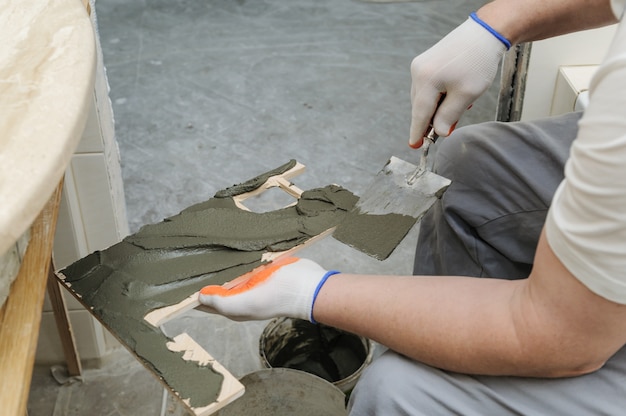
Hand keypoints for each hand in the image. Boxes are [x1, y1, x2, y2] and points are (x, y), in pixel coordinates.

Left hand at [198, 257, 338, 321]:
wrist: (305, 286)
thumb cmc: (275, 299)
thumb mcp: (244, 305)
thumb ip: (221, 302)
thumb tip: (199, 297)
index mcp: (234, 306)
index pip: (207, 301)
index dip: (193, 293)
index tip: (178, 282)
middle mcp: (240, 292)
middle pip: (216, 283)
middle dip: (202, 274)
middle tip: (184, 258)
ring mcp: (250, 278)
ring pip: (227, 269)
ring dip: (217, 260)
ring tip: (198, 247)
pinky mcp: (260, 265)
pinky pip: (242, 258)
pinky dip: (233, 253)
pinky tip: (222, 243)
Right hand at [409, 15, 507, 147]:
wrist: (485, 32)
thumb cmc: (478, 62)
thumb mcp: (466, 94)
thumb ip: (449, 116)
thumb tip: (438, 133)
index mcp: (425, 81)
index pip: (419, 114)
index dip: (418, 132)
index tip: (415, 146)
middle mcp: (418, 72)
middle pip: (421, 106)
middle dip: (434, 118)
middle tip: (450, 126)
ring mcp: (420, 65)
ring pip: (425, 97)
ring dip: (438, 106)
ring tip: (460, 102)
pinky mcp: (426, 61)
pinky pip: (428, 86)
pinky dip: (439, 95)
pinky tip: (454, 92)